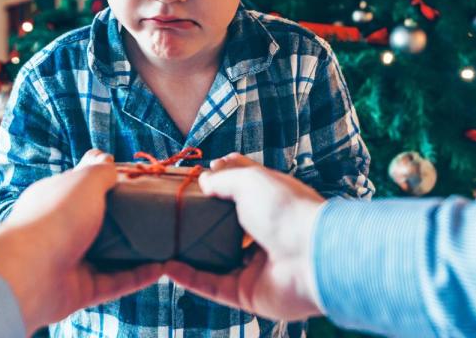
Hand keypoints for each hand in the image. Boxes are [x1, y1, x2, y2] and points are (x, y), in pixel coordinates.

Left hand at [0, 149, 161, 331]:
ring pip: (110, 256)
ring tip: (166, 242)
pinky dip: (138, 277)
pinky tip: (161, 268)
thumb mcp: (84, 181)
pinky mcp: (81, 290)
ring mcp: (70, 261)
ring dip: (137, 251)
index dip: (108, 182)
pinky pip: (115, 282)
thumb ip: (100, 170)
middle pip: (99, 222)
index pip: (82, 187)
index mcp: (55, 199)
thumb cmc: (56, 217)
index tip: (137, 182)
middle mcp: (60, 229)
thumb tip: (107, 158)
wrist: (30, 273)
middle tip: (157, 213)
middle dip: (127, 220)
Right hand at [165, 154, 325, 320]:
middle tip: (172, 213)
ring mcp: (257, 266)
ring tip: (163, 241)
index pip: (241, 191)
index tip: (194, 180)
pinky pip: (213, 286)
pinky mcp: (248, 294)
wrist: (312, 256)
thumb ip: (224, 180)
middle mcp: (265, 233)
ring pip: (217, 260)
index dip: (219, 184)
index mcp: (272, 203)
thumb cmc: (286, 209)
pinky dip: (190, 278)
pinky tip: (168, 267)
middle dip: (202, 221)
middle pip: (227, 227)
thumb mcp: (250, 180)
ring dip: (191, 253)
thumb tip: (204, 180)